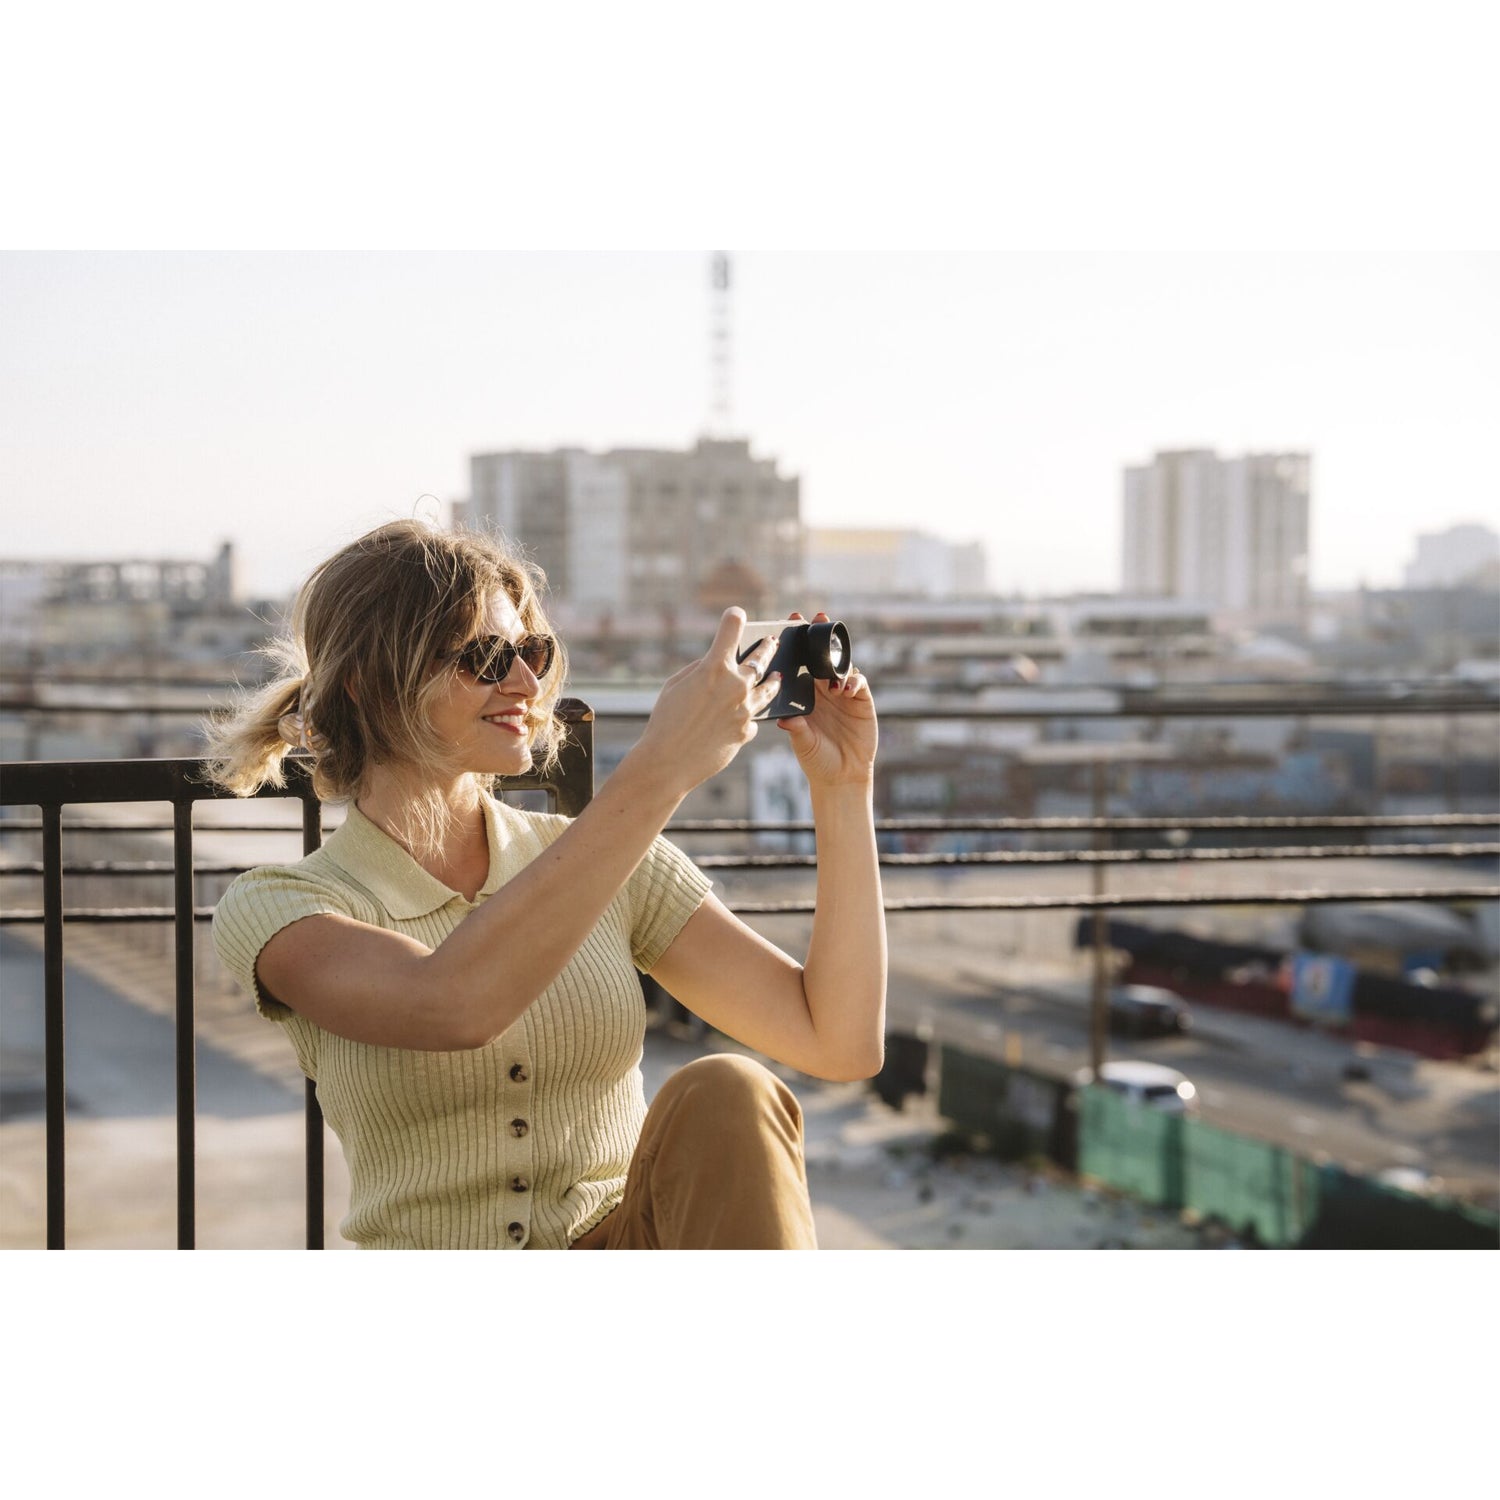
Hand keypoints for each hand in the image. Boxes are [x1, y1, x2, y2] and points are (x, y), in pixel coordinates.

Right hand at [631, 608, 784, 795]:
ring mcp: (745, 709)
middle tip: (772, 642)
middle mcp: (736, 684)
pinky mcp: (748, 731)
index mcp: (714, 667)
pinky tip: (744, 718)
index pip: (731, 628)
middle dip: (766, 647)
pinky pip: (753, 719)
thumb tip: (718, 664)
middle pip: (760, 658)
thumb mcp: (676, 685)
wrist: (669, 762)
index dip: (734, 617)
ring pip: (768, 688)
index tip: (737, 614)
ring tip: (777, 677)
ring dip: (773, 680)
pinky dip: (747, 717)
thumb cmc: (665, 721)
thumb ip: (701, 669)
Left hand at [777, 612, 877, 789]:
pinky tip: (843, 688)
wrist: (842, 777)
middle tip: (816, 617)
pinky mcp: (861, 701)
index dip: (796, 644)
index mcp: (804, 695)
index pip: (800, 663)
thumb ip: (796, 729)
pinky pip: (857, 682)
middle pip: (821, 656)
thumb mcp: (802, 743)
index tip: (788, 624)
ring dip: (837, 657)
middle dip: (819, 636)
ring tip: (831, 658)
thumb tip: (784, 718)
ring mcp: (843, 693)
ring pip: (841, 666)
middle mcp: (823, 690)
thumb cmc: (817, 760)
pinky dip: (851, 680)